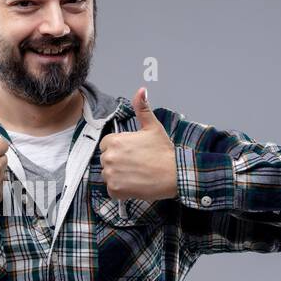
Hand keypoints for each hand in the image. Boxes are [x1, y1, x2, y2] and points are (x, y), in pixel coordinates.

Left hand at [97, 87, 177, 201]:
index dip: (119, 149)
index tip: (131, 152)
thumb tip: (141, 91)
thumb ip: (142, 108)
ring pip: (108, 175)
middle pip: (106, 160)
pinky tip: (134, 184)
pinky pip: (112, 190)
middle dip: (118, 163)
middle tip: (136, 164)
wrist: (174, 174)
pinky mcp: (115, 190)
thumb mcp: (152, 127)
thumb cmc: (163, 152)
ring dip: (119, 176)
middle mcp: (109, 158)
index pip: (107, 145)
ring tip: (136, 174)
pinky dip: (121, 190)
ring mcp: (111, 175)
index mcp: (114, 141)